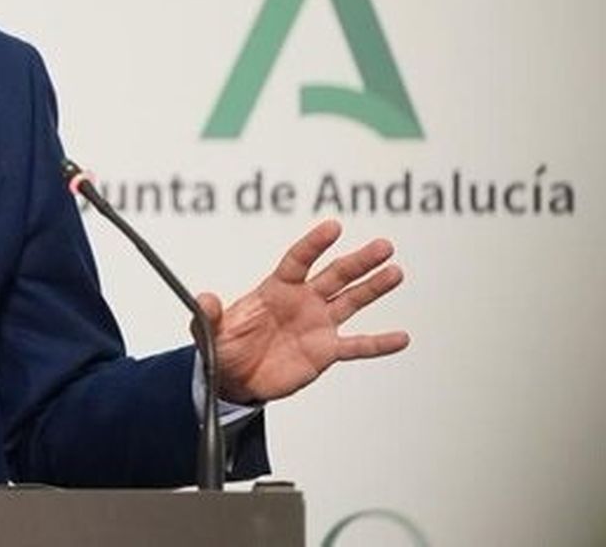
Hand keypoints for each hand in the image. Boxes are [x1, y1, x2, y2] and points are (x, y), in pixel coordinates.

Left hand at [198, 219, 408, 403]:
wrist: (235, 379)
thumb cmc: (223, 347)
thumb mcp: (210, 331)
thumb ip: (210, 314)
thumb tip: (205, 298)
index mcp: (276, 289)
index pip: (299, 260)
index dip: (314, 244)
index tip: (334, 227)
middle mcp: (302, 301)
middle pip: (334, 275)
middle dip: (359, 261)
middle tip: (384, 246)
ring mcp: (317, 324)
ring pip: (351, 301)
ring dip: (373, 288)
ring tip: (395, 272)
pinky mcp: (326, 351)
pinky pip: (357, 346)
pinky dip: (379, 343)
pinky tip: (402, 337)